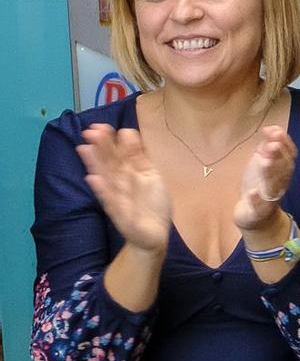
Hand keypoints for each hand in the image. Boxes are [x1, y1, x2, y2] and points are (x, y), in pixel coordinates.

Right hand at [77, 123, 171, 252]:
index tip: (100, 126)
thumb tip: (127, 131)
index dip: (108, 140)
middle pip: (109, 162)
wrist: (154, 234)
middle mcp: (120, 183)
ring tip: (84, 149)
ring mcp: (118, 197)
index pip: (117, 153)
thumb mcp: (150, 175)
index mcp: (128, 173)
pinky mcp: (119, 213)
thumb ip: (138, 155)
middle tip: (90, 131)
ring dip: (94, 164)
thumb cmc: (151, 203)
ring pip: (105, 178)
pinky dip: (102, 190)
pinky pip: (110, 200)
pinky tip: (93, 179)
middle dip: (100, 147)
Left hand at [234, 126, 296, 234]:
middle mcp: (280, 183)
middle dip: (278, 156)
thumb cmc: (259, 185)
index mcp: (283, 171)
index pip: (290, 155)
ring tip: (264, 162)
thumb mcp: (263, 163)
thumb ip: (267, 147)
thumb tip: (271, 128)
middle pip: (284, 168)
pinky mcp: (259, 210)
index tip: (275, 130)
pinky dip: (257, 200)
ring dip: (270, 173)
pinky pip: (260, 206)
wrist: (255, 216)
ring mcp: (270, 197)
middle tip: (272, 144)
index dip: (284, 142)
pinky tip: (253, 193)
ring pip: (273, 185)